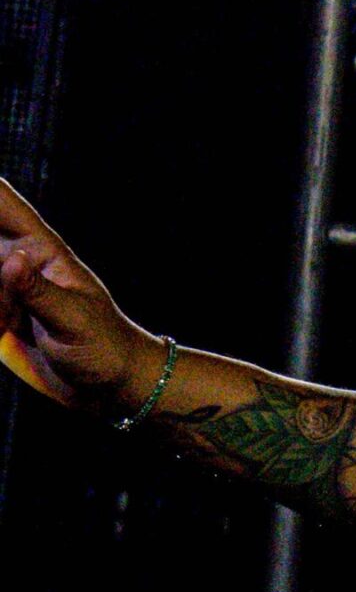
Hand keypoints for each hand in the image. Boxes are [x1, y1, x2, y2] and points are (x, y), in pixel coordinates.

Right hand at [0, 178, 165, 416]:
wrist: (108, 384)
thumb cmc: (103, 345)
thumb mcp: (74, 320)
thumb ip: (39, 292)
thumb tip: (12, 257)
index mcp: (42, 252)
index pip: (7, 207)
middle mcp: (17, 264)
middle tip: (12, 310)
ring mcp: (4, 291)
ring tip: (10, 326)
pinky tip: (6, 331)